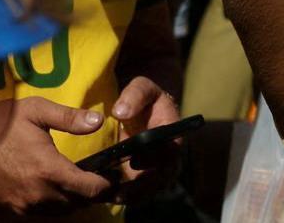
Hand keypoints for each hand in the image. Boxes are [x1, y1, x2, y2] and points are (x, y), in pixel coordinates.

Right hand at [0, 98, 113, 214]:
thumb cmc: (0, 128)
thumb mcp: (35, 111)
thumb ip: (69, 117)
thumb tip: (98, 121)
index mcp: (50, 170)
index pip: (92, 189)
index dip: (107, 184)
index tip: (113, 174)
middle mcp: (42, 194)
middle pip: (81, 202)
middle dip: (93, 191)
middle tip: (101, 176)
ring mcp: (28, 206)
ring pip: (65, 210)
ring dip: (76, 199)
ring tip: (82, 181)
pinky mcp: (17, 211)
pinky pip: (47, 212)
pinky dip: (58, 203)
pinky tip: (58, 187)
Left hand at [104, 76, 182, 202]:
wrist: (144, 110)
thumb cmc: (145, 99)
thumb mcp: (141, 88)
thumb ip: (134, 95)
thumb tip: (120, 112)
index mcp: (173, 132)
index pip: (170, 150)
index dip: (154, 158)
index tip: (134, 161)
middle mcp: (170, 154)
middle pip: (162, 176)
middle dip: (143, 185)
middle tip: (121, 190)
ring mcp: (160, 168)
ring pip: (151, 188)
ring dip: (134, 194)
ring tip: (113, 196)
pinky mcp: (147, 178)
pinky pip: (141, 193)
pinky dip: (128, 196)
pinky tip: (110, 196)